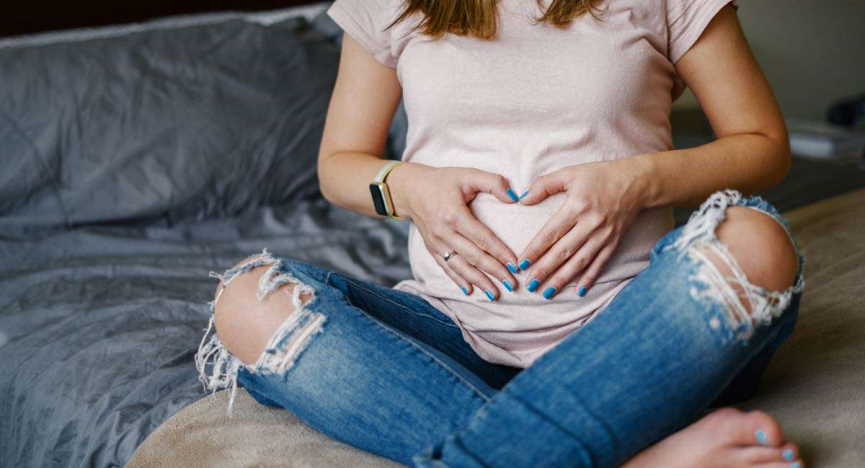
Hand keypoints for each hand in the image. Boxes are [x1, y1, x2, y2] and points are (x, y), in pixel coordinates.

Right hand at [393, 164, 521, 299]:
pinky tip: (470, 291)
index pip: (481, 238)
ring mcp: (436, 243)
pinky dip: (458, 280)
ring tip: (495, 294)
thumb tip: (515, 197)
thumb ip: (493, 183)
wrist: (410, 190)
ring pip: (460, 267)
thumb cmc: (443, 180)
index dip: (499, 252)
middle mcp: (444, 233)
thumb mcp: (468, 174)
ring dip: (478, 282)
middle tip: (512, 284)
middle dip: (494, 272)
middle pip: (473, 257)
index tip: (515, 264)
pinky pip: (446, 268)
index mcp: (454, 215)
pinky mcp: (432, 249)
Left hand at [516, 159, 649, 298]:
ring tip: (547, 293)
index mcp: (576, 206)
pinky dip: (590, 278)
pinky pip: (600, 263)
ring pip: (580, 262)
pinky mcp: (614, 242)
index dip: (535, 250)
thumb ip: (544, 185)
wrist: (637, 182)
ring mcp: (603, 236)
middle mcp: (590, 224)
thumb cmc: (600, 175)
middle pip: (563, 252)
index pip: (551, 233)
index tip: (521, 263)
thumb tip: (523, 200)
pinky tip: (578, 291)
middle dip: (544, 270)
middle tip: (529, 285)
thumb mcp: (570, 173)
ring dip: (563, 279)